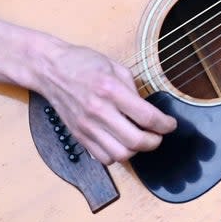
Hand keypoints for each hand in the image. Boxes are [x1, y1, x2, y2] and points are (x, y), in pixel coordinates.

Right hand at [36, 41, 177, 164]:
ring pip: (120, 155)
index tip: (170, 124)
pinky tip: (121, 143)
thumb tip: (147, 110)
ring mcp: (87, 127)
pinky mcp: (78, 136)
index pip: (146, 116)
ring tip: (141, 140)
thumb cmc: (83, 63)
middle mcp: (98, 111)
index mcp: (110, 89)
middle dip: (154, 141)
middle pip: (135, 141)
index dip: (164, 124)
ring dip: (136, 151)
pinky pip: (103, 158)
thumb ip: (132, 89)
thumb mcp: (115, 66)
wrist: (50, 70)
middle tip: (159, 135)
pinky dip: (117, 155)